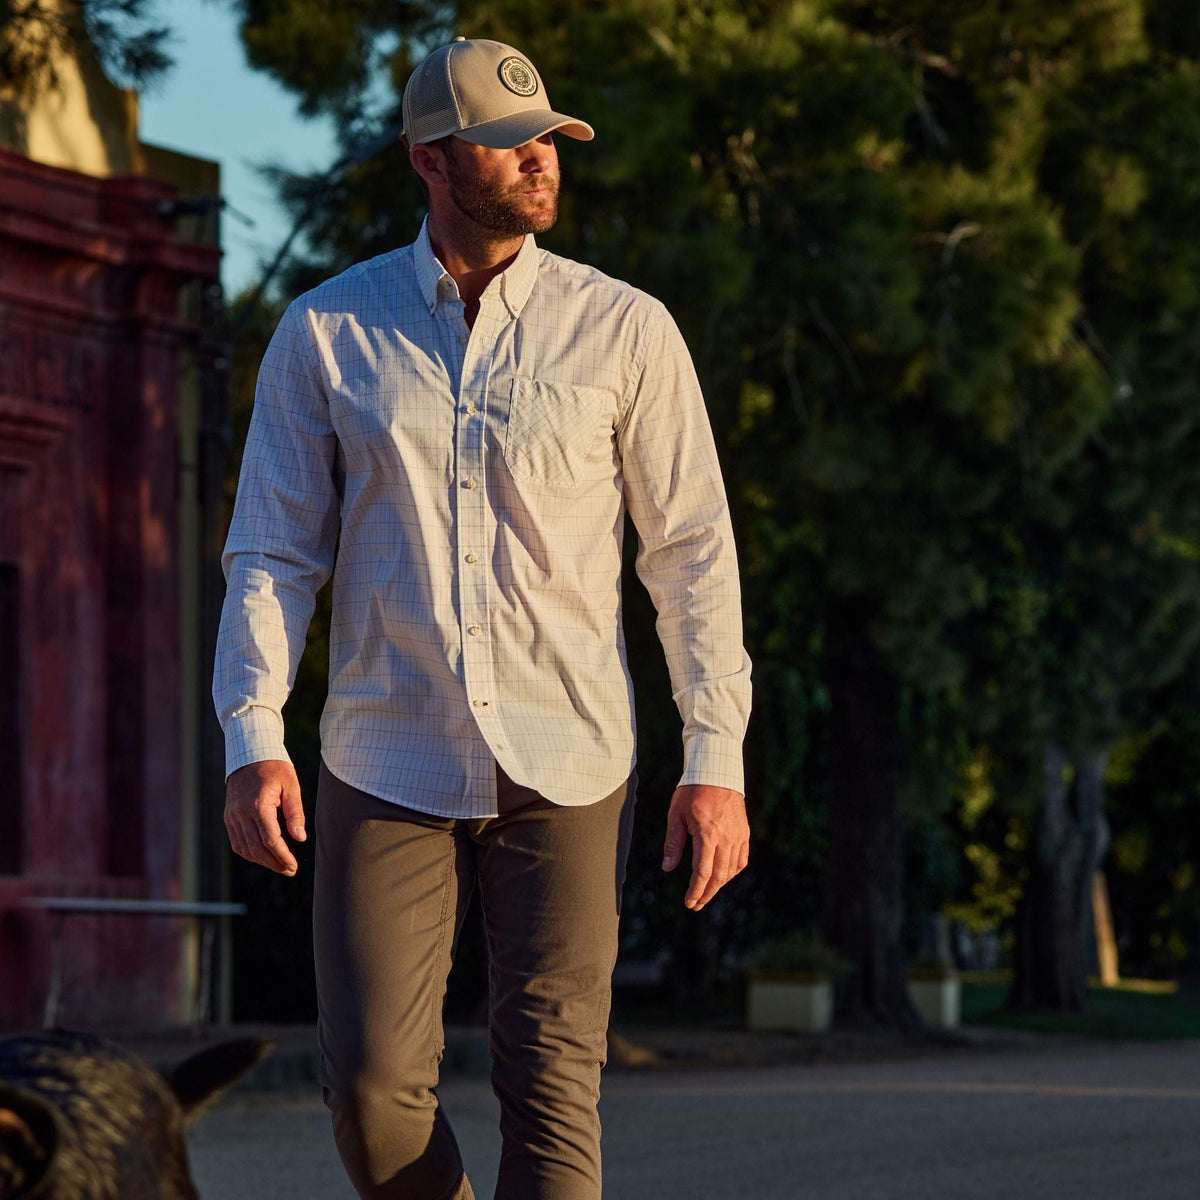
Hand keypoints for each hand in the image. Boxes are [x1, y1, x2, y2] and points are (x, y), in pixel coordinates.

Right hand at [224, 760, 306, 875]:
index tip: (293, 866)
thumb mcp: (291, 786)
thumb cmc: (275, 769)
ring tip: (280, 865)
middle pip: (256, 849)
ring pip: (244, 849)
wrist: (249, 755)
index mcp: (258, 805)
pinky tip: (264, 856)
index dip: (282, 857)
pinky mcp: (228, 817)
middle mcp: (241, 813)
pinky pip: (236, 842)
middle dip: (274, 863)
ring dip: (262, 861)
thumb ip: (295, 813)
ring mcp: (232, 816)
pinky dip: (249, 853)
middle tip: (290, 870)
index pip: (270, 840)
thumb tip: (300, 839)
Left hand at [661, 784, 748, 910]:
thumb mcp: (676, 815)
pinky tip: (723, 875)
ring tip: (706, 891)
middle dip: (706, 893)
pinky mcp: (744, 832)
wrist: (717, 771)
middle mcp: (726, 838)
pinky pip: (741, 859)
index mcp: (708, 835)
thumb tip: (668, 867)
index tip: (689, 902)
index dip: (696, 891)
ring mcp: (738, 836)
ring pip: (732, 870)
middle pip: (719, 876)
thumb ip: (673, 843)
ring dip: (719, 885)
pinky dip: (732, 872)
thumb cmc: (692, 791)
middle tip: (696, 904)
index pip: (703, 872)